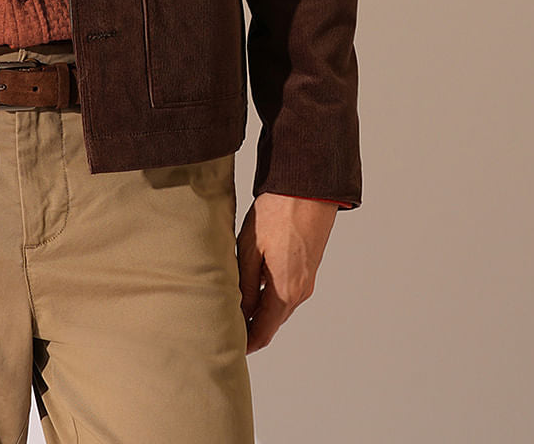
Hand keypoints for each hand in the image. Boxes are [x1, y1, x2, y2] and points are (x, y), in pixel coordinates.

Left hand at [236, 193, 337, 353]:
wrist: (309, 188)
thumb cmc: (277, 213)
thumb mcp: (250, 248)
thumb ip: (245, 285)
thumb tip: (240, 312)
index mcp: (284, 292)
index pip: (263, 332)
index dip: (245, 343)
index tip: (227, 345)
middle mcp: (300, 292)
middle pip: (272, 322)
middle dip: (250, 328)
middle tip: (225, 327)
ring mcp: (307, 280)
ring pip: (280, 307)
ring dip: (260, 312)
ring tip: (235, 307)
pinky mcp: (308, 268)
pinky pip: (287, 292)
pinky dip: (270, 297)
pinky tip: (253, 286)